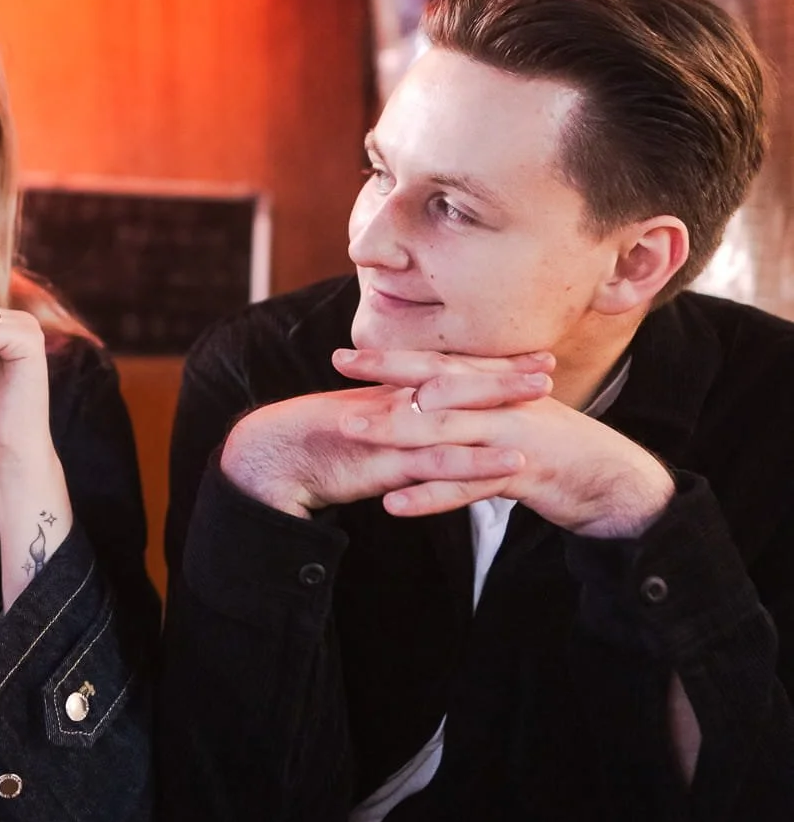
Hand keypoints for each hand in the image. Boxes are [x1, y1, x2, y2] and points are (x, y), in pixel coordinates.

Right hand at [222, 375, 534, 518]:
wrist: (273, 457)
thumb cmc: (315, 444)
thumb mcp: (361, 425)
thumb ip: (392, 420)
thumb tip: (417, 415)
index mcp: (391, 392)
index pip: (448, 370)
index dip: (489, 363)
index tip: (529, 355)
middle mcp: (396, 403)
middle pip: (458, 383)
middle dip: (505, 375)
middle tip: (548, 365)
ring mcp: (394, 432)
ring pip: (456, 417)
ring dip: (501, 409)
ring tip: (545, 406)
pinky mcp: (389, 464)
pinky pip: (439, 463)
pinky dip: (477, 463)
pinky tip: (511, 466)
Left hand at [347, 388, 674, 536]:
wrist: (617, 483)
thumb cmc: (560, 453)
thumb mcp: (516, 422)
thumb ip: (478, 411)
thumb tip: (433, 405)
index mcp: (500, 389)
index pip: (440, 366)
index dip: (394, 358)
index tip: (347, 355)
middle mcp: (504, 404)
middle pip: (437, 385)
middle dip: (384, 375)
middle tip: (336, 365)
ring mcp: (513, 436)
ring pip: (446, 430)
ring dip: (394, 431)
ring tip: (349, 431)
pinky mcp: (523, 473)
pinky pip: (468, 485)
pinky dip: (430, 495)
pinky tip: (394, 503)